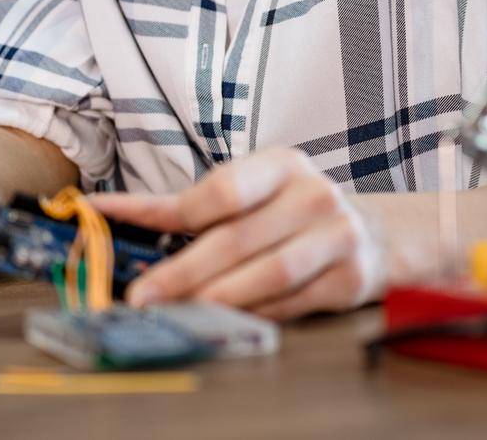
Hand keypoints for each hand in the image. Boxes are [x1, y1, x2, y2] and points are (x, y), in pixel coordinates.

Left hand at [90, 147, 385, 320]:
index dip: (163, 209)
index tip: (110, 220)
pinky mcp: (349, 279)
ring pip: (266, 274)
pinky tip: (223, 321)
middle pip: (235, 238)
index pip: (219, 189)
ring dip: (216, 298)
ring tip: (178, 312)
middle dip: (181, 271)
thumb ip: (195, 206)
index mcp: (282, 164)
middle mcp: (313, 196)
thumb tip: (118, 219)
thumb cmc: (292, 211)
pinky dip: (253, 313)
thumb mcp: (254, 191)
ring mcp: (337, 237)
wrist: (376, 234)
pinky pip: (291, 303)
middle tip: (142, 294)